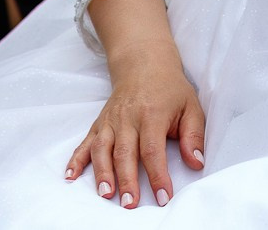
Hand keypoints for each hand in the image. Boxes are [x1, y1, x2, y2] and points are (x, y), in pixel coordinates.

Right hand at [66, 42, 205, 208]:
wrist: (144, 63)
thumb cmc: (170, 89)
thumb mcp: (191, 107)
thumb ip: (194, 136)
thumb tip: (196, 162)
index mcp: (151, 114)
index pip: (153, 149)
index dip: (157, 175)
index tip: (163, 196)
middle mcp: (127, 118)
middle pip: (125, 153)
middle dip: (126, 180)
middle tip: (130, 203)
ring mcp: (110, 121)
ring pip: (102, 149)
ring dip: (102, 172)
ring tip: (105, 194)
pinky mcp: (99, 123)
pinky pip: (85, 142)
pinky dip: (76, 159)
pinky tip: (70, 175)